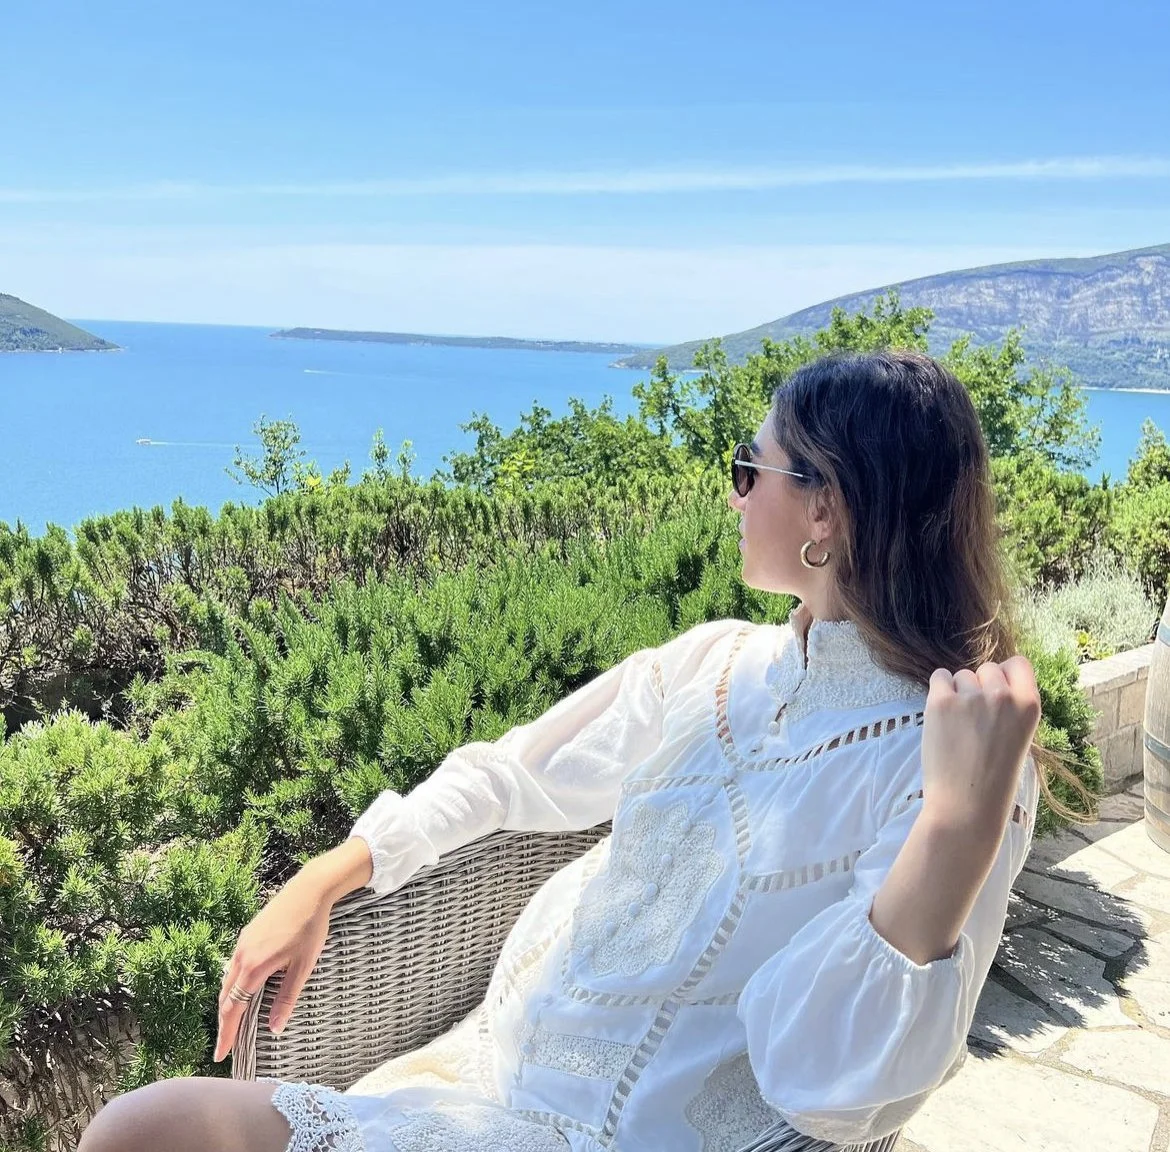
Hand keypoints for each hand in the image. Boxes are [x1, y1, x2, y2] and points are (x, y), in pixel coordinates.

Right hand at [213, 874, 333, 1062]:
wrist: (309, 890)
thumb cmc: (310, 928)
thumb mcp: (303, 966)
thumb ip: (287, 998)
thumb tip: (275, 1029)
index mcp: (254, 967)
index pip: (233, 1009)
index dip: (226, 1034)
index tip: (220, 1056)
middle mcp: (242, 956)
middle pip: (225, 998)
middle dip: (224, 1024)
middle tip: (224, 1047)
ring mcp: (242, 944)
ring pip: (227, 981)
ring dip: (227, 1004)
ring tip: (231, 1023)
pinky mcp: (247, 934)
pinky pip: (233, 966)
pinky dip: (232, 985)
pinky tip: (240, 990)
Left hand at [920, 656, 1041, 838]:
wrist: (966, 804)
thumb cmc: (993, 777)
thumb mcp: (1019, 736)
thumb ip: (1009, 707)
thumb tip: (991, 680)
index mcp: (1029, 705)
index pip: (1019, 663)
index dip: (1005, 673)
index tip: (996, 688)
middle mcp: (1002, 695)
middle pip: (987, 668)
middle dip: (980, 685)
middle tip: (975, 717)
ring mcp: (971, 696)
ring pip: (961, 675)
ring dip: (958, 692)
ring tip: (959, 726)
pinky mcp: (941, 701)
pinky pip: (939, 677)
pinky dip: (938, 691)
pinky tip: (942, 715)